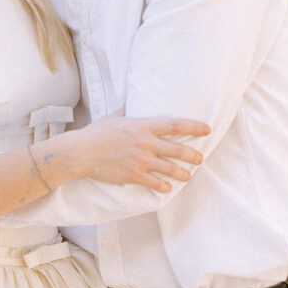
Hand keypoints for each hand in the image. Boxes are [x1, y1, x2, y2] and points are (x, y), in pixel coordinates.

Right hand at [77, 116, 208, 191]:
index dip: (193, 127)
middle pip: (178, 149)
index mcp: (142, 126)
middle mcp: (145, 143)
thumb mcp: (114, 116)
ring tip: (188, 176)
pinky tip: (166, 187)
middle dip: (193, 155)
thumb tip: (132, 100)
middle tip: (200, 159)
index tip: (206, 129)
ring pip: (170, 169)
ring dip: (182, 173)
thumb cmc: (96, 133)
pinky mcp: (134, 175)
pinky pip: (156, 183)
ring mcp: (140, 160)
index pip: (175, 125)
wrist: (81, 152)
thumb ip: (127, 110)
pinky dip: (163, 186)